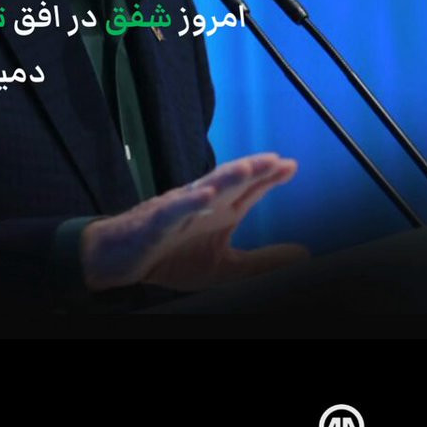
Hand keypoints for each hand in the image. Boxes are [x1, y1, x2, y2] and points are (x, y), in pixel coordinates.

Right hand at [80, 153, 306, 292]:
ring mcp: (178, 210)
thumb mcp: (225, 266)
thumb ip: (263, 261)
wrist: (121, 259)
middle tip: (275, 160)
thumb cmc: (170, 256)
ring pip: (204, 189)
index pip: (248, 191)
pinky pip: (173, 210)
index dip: (268, 178)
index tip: (291, 165)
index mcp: (219, 213)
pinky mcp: (155, 223)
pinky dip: (189, 202)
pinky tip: (206, 197)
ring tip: (247, 168)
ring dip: (225, 178)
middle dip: (252, 170)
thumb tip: (304, 256)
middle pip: (230, 182)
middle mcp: (202, 205)